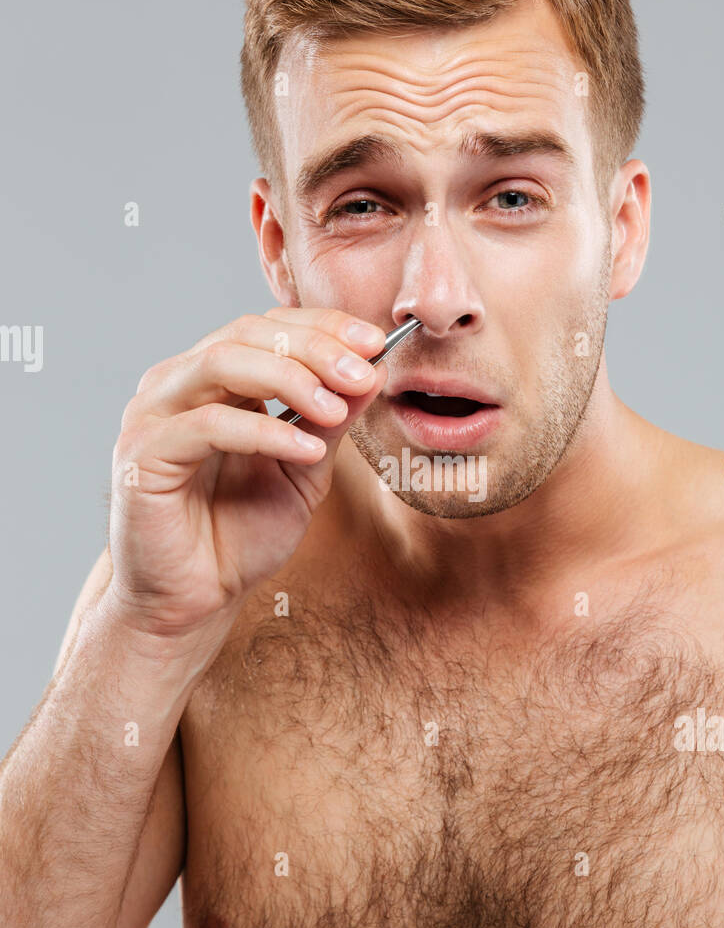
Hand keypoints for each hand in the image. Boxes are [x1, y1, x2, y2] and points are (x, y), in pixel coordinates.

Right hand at [103, 307, 386, 637]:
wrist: (196, 600)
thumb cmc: (241, 535)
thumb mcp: (305, 470)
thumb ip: (332, 421)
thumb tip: (374, 369)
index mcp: (213, 379)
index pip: (268, 328)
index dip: (323, 327)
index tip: (377, 343)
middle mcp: (177, 384)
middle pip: (247, 334)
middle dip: (314, 349)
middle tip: (364, 372)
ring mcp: (154, 414)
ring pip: (222, 363)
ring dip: (290, 378)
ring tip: (336, 409)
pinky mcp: (143, 454)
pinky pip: (208, 425)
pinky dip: (263, 431)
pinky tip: (307, 448)